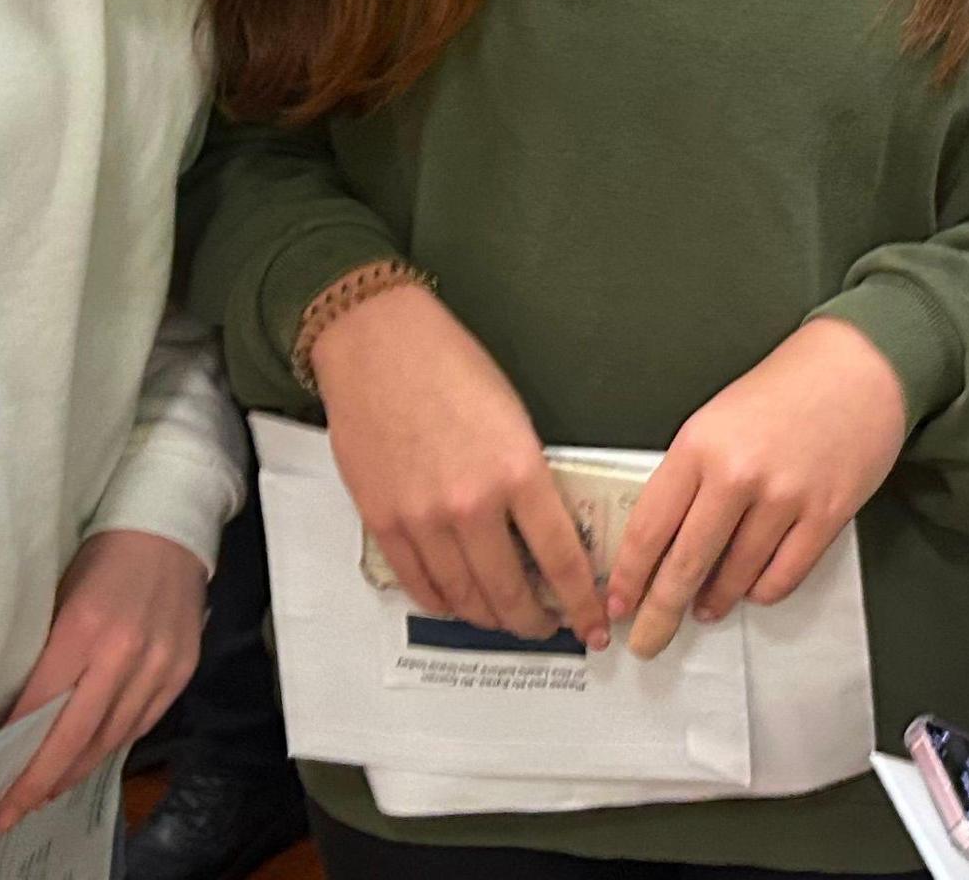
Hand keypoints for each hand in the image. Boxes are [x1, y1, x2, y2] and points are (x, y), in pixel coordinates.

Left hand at [0, 529, 208, 832]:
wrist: (170, 529)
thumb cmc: (103, 554)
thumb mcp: (61, 593)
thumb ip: (49, 651)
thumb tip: (22, 709)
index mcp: (85, 627)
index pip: (42, 705)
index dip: (17, 749)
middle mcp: (125, 653)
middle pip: (77, 736)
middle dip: (41, 781)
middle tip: (13, 811)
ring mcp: (159, 665)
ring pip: (112, 737)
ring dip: (76, 770)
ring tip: (48, 790)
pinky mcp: (182, 671)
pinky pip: (142, 723)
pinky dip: (112, 744)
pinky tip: (91, 755)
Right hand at [308, 281, 608, 647]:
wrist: (376, 343)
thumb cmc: (446, 365)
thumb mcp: (515, 419)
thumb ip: (529, 481)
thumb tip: (544, 532)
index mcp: (518, 471)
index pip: (562, 560)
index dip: (582, 603)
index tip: (591, 622)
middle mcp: (471, 505)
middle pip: (511, 592)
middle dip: (536, 621)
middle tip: (548, 625)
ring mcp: (423, 519)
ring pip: (465, 598)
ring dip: (491, 618)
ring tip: (506, 618)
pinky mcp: (383, 522)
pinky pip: (419, 584)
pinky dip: (444, 603)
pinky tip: (459, 602)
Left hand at [608, 316, 907, 658]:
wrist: (858, 365)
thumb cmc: (784, 390)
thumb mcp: (715, 421)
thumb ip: (688, 477)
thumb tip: (663, 543)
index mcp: (699, 446)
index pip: (649, 528)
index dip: (630, 576)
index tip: (618, 604)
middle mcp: (737, 474)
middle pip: (686, 565)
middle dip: (660, 614)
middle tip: (648, 641)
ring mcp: (784, 497)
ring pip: (735, 577)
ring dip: (716, 601)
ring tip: (706, 607)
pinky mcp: (826, 514)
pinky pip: (783, 576)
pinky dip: (762, 590)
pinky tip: (753, 587)